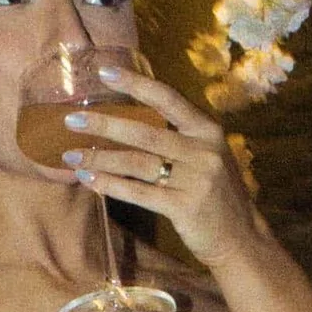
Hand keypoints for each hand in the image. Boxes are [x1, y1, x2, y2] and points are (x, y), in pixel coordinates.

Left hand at [64, 65, 255, 270]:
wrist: (241, 239)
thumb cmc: (216, 196)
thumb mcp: (208, 157)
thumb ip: (180, 138)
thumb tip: (129, 123)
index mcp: (208, 130)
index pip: (167, 98)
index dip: (135, 84)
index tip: (105, 72)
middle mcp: (203, 150)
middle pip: (145, 132)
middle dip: (104, 124)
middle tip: (71, 119)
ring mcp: (195, 179)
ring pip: (137, 163)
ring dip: (100, 158)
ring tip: (70, 156)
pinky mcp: (185, 207)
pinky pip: (139, 193)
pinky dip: (111, 185)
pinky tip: (89, 181)